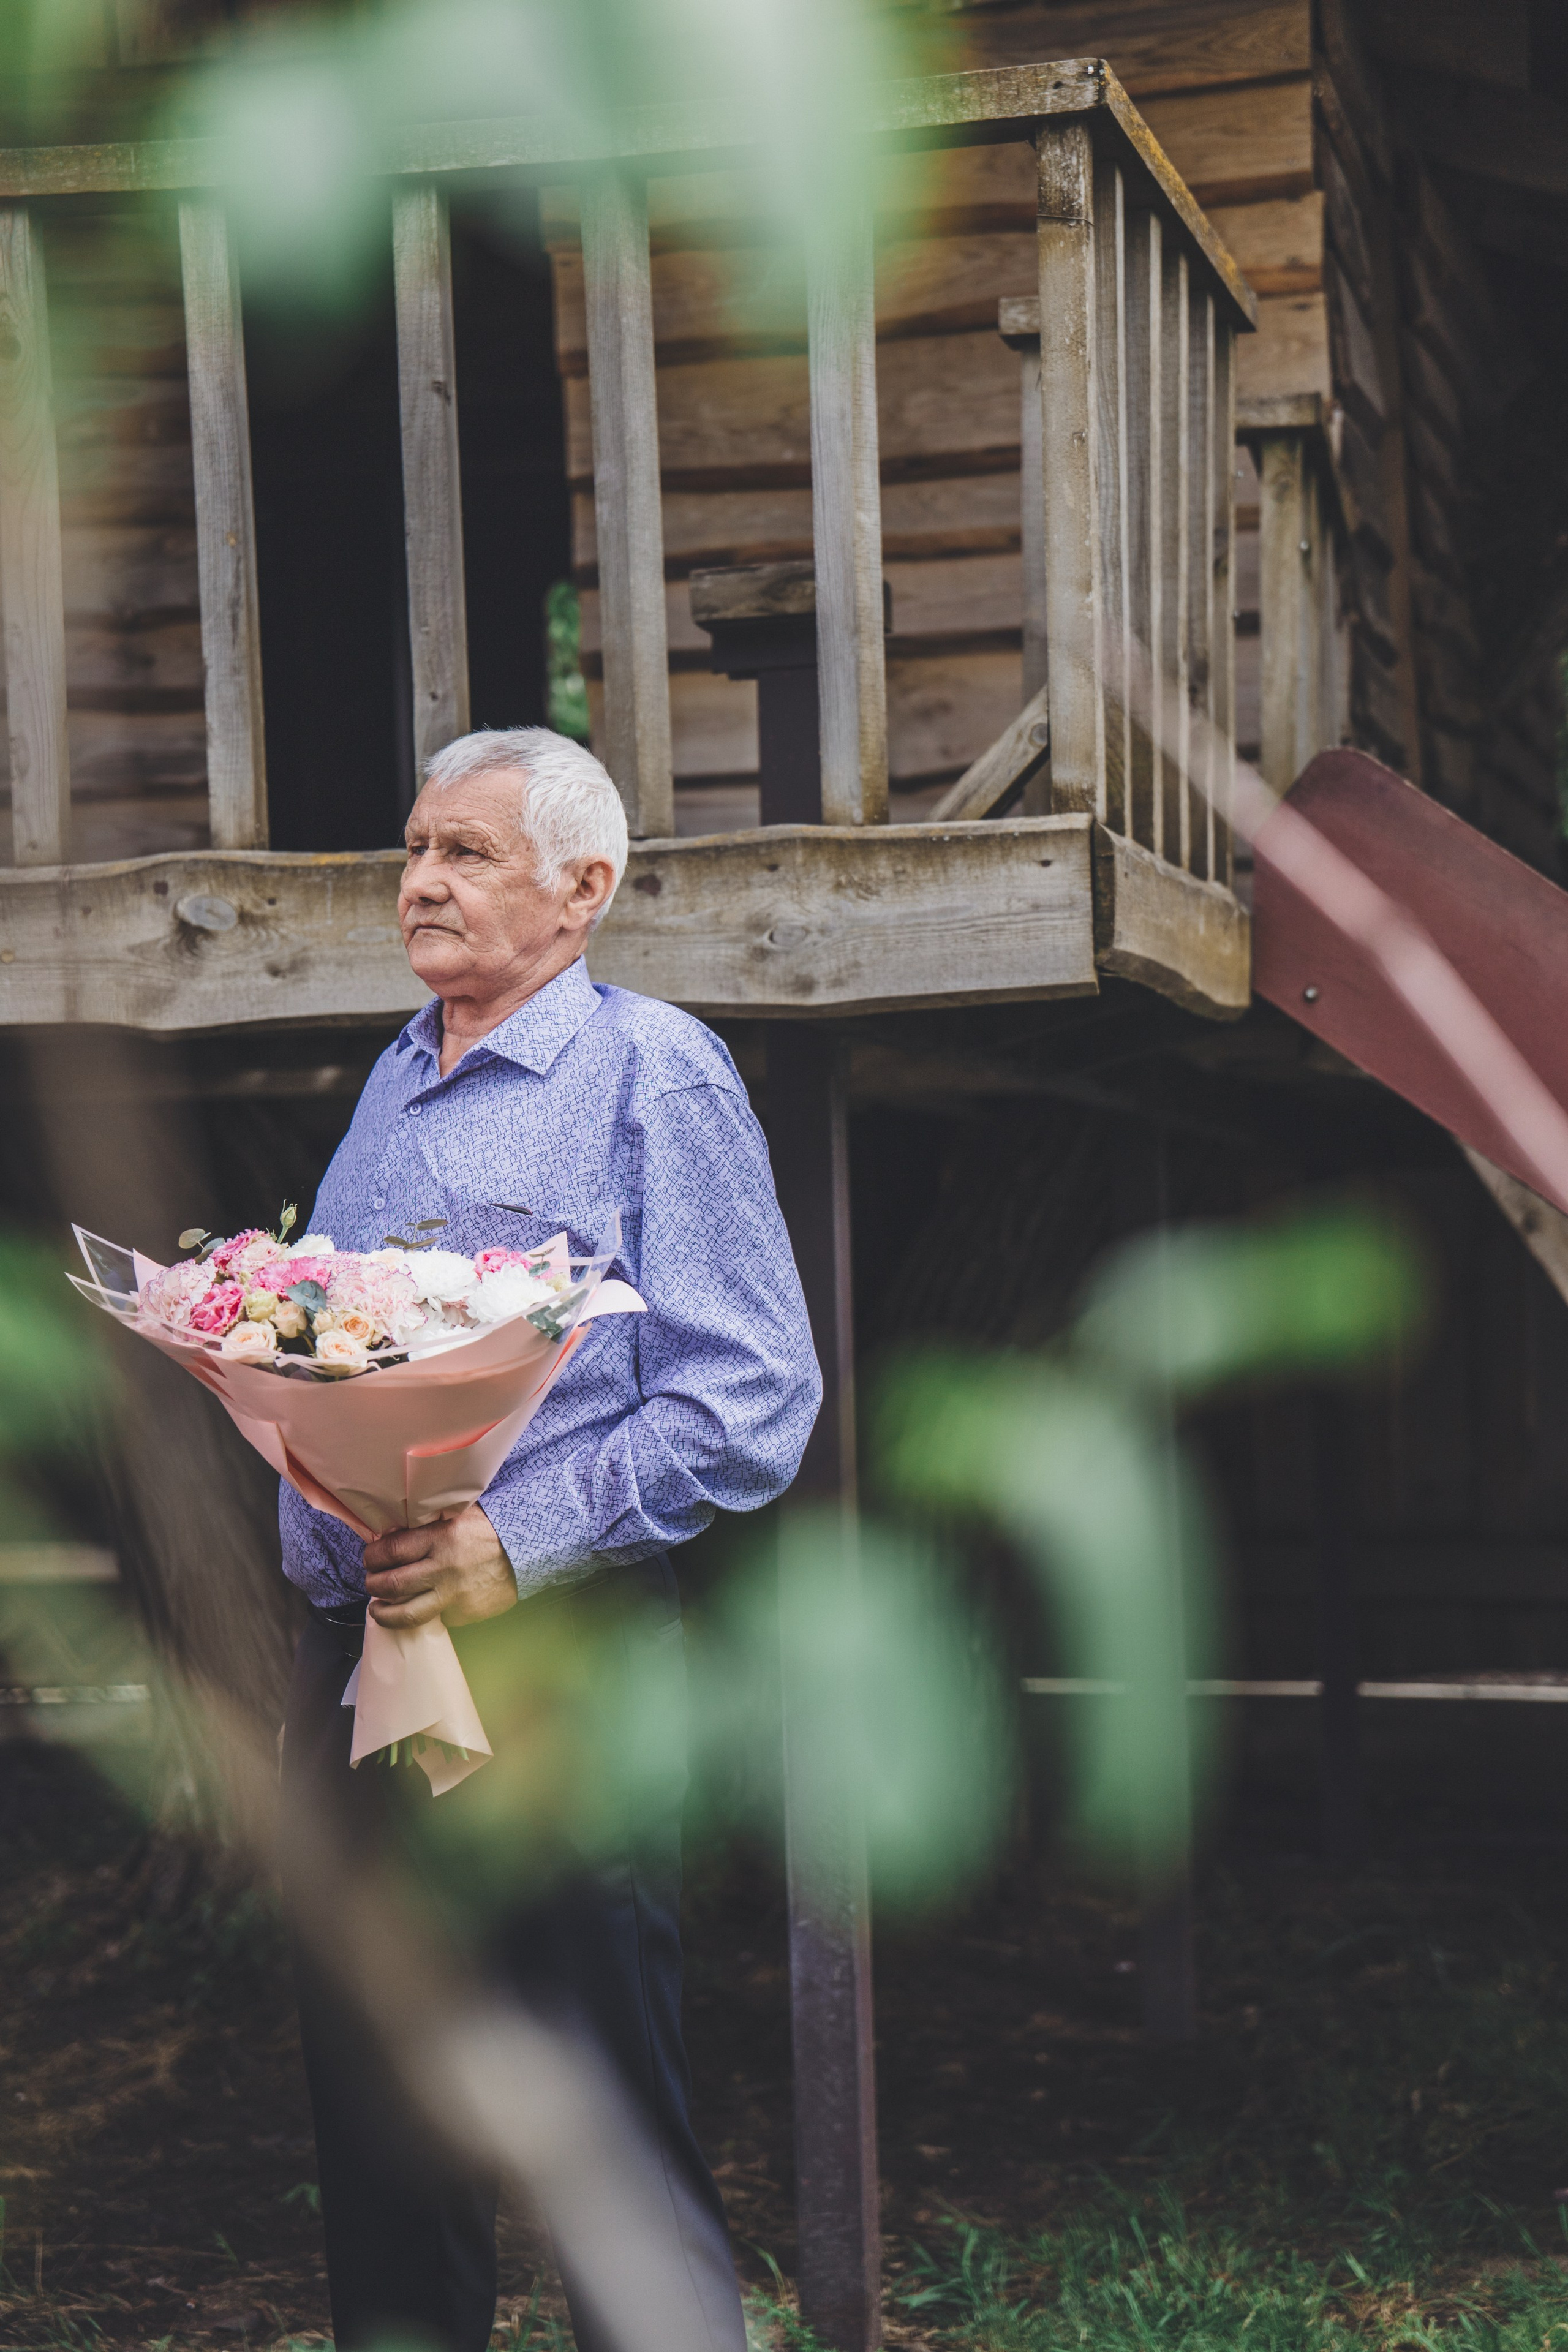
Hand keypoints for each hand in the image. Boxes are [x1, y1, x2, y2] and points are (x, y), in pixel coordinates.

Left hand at [362, 1503, 517, 1629]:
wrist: (527, 1552)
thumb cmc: (488, 1530)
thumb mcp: (458, 1514)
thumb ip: (426, 1524)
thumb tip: (390, 1535)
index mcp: (441, 1537)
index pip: (391, 1551)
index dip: (373, 1556)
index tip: (370, 1558)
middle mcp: (444, 1568)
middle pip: (392, 1584)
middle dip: (373, 1584)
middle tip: (371, 1581)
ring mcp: (454, 1594)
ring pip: (406, 1613)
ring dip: (384, 1612)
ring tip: (377, 1608)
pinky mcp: (463, 1614)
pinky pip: (433, 1618)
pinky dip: (420, 1614)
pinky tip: (414, 1608)